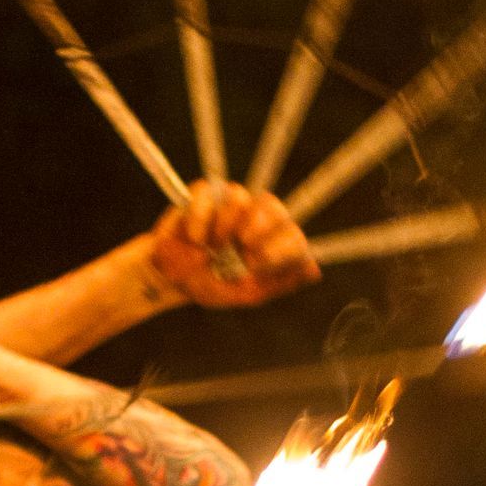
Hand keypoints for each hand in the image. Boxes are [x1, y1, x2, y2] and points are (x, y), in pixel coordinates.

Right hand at [148, 183, 319, 309]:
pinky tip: (196, 238)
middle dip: (258, 227)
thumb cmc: (212, 285)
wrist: (171, 280)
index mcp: (272, 240)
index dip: (281, 246)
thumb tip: (314, 270)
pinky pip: (207, 192)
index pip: (292, 233)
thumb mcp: (246, 293)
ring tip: (212, 247)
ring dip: (224, 227)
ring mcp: (229, 202)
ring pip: (239, 197)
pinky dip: (200, 218)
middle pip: (271, 205)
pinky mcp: (203, 194)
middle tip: (242, 247)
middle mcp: (255, 217)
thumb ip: (278, 283)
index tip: (259, 264)